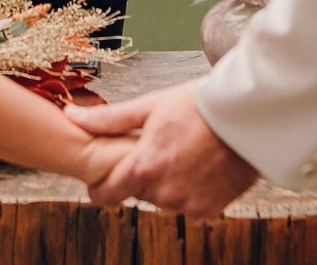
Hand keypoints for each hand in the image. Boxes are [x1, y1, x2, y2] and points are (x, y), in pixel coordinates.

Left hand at [66, 81, 257, 219]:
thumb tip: (70, 116)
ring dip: (168, 184)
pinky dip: (192, 192)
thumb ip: (108, 119)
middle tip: (159, 151)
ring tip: (183, 155)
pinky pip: (190, 207)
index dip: (101, 188)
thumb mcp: (149, 106)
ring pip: (164, 200)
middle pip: (139, 193)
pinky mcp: (209, 210)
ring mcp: (187, 204)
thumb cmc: (197, 106)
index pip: (107, 194)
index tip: (103, 181)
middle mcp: (163, 193)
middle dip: (143, 176)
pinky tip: (200, 168)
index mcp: (143, 168)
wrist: (246, 117)